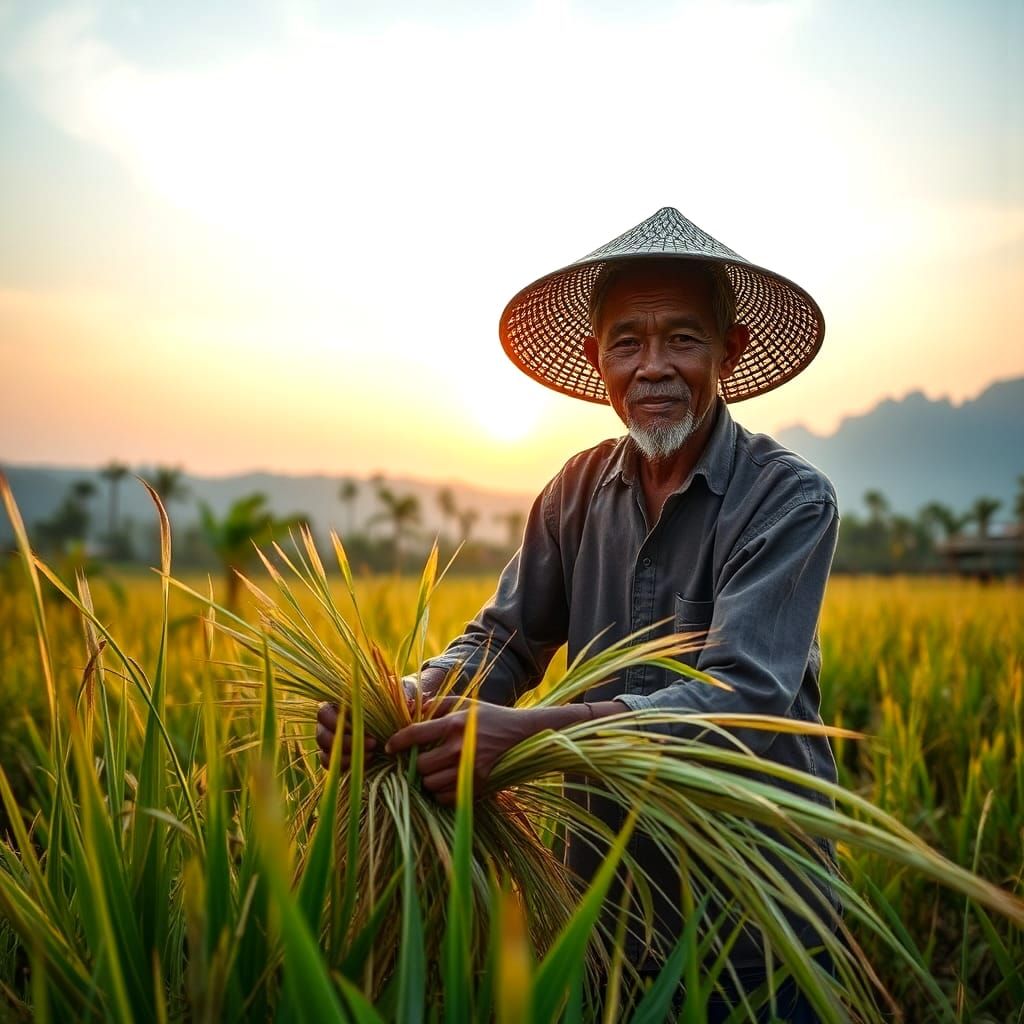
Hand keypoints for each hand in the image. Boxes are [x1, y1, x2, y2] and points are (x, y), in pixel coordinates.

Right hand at [314, 667, 449, 770]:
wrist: (401, 714)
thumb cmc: (398, 697)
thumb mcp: (403, 692)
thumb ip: (404, 695)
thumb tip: (410, 705)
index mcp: (339, 703)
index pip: (323, 713)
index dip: (337, 723)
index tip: (362, 728)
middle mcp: (331, 723)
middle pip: (322, 736)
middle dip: (346, 743)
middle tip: (373, 744)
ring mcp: (334, 741)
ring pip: (325, 753)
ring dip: (347, 756)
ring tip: (373, 754)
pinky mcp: (340, 757)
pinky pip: (333, 766)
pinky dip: (346, 767)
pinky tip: (367, 763)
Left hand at [385, 697, 537, 805]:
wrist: (522, 734)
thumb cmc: (490, 716)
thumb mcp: (465, 703)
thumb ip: (437, 704)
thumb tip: (413, 709)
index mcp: (454, 724)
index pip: (415, 735)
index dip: (396, 742)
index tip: (389, 746)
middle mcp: (460, 748)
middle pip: (421, 766)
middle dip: (415, 763)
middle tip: (418, 759)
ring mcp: (469, 770)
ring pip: (431, 785)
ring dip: (427, 779)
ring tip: (432, 770)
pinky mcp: (478, 785)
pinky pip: (446, 797)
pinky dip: (441, 792)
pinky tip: (445, 780)